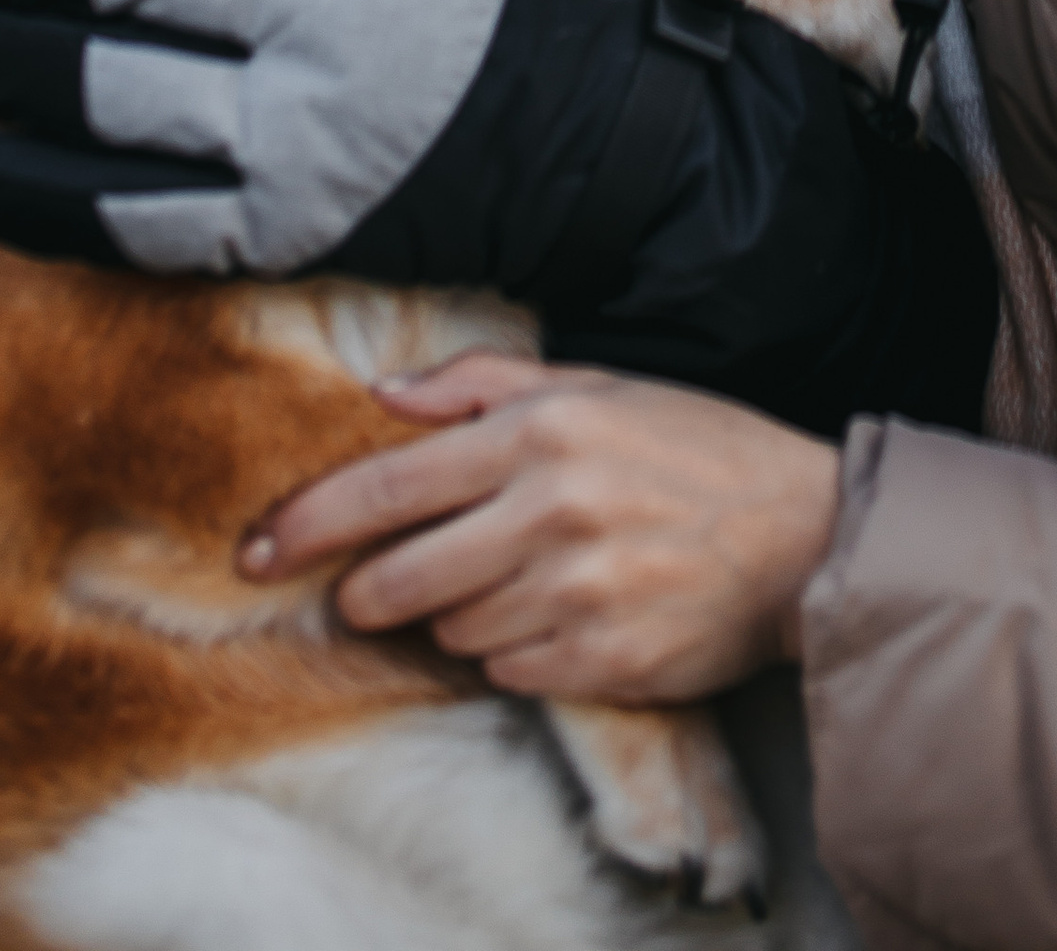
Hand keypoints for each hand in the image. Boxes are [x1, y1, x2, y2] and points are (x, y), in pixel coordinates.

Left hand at [241, 348, 842, 703]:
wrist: (802, 535)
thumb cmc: (697, 446)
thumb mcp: (601, 383)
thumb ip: (483, 384)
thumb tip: (383, 396)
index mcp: (544, 432)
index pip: (389, 485)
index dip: (307, 524)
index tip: (254, 551)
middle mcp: (551, 511)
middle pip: (398, 578)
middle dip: (372, 591)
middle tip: (378, 588)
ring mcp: (576, 593)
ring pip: (451, 630)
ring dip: (461, 614)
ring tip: (522, 581)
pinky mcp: (599, 662)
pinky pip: (506, 673)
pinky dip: (516, 652)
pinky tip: (563, 616)